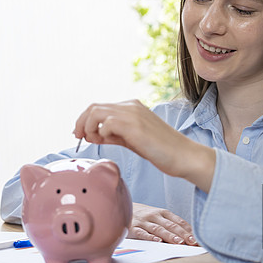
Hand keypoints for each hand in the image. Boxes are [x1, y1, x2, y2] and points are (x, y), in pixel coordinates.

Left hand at [73, 100, 215, 191]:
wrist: (183, 156)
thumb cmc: (160, 150)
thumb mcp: (132, 139)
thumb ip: (114, 134)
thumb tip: (93, 134)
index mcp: (131, 107)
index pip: (98, 107)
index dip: (84, 120)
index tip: (81, 135)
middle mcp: (131, 106)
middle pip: (93, 107)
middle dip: (81, 123)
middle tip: (79, 138)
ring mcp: (133, 114)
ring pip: (97, 112)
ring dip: (88, 127)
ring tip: (94, 140)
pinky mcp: (135, 126)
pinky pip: (107, 123)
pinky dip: (101, 133)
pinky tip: (107, 141)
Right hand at [128, 203, 197, 244]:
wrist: (123, 207)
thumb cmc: (145, 215)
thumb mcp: (158, 216)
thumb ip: (171, 224)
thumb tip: (188, 235)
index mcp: (162, 212)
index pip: (178, 221)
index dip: (188, 230)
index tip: (197, 239)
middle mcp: (154, 215)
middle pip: (170, 225)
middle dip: (182, 234)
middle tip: (192, 241)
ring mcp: (144, 221)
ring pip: (158, 229)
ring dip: (169, 235)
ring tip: (178, 242)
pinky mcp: (133, 227)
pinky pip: (142, 232)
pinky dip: (150, 237)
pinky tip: (157, 241)